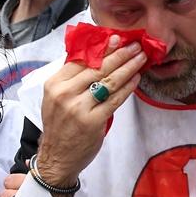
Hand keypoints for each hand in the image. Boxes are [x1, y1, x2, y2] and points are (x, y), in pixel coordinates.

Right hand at [36, 37, 145, 192]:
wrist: (57, 158)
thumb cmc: (60, 126)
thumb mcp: (56, 99)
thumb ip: (72, 79)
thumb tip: (95, 55)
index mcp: (54, 84)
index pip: (81, 60)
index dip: (102, 48)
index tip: (117, 38)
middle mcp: (65, 94)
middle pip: (97, 67)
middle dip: (120, 54)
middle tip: (135, 45)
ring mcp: (79, 108)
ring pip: (109, 81)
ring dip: (128, 67)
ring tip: (140, 58)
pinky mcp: (93, 121)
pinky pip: (115, 100)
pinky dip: (128, 88)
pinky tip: (136, 78)